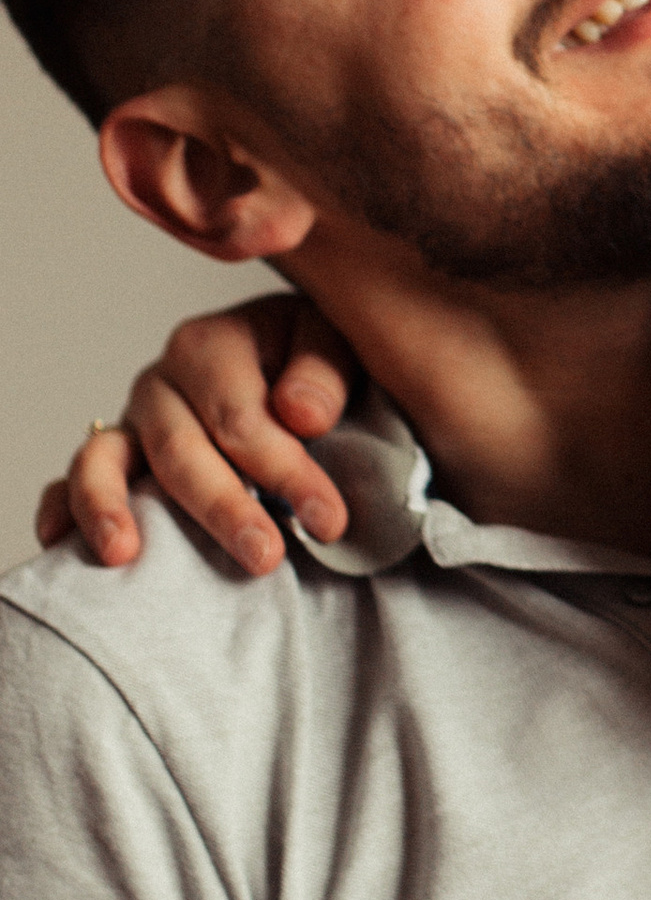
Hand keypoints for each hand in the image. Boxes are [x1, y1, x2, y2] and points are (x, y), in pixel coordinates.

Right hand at [32, 293, 359, 574]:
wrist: (297, 365)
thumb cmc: (316, 360)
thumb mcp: (339, 342)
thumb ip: (324, 373)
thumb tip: (301, 414)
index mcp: (213, 345)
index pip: (241, 417)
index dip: (285, 471)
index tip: (328, 520)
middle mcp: (162, 384)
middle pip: (180, 450)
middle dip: (224, 508)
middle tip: (265, 557)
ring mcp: (130, 424)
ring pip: (106, 464)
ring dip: (114, 511)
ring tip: (127, 556)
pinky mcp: (112, 462)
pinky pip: (69, 483)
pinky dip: (62, 511)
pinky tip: (64, 545)